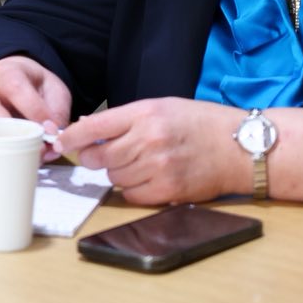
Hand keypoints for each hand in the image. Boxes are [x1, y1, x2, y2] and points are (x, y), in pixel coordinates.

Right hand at [0, 57, 75, 158]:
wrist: (8, 80)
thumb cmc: (32, 85)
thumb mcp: (53, 89)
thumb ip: (58, 111)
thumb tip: (53, 139)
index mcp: (7, 75)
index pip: (16, 90)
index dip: (36, 112)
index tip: (52, 130)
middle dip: (21, 138)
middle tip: (41, 148)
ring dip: (13, 150)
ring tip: (32, 151)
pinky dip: (7, 155)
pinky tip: (22, 154)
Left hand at [55, 97, 247, 204]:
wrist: (239, 146)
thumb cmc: (201, 123)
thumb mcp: (162, 107)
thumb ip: (127, 119)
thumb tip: (89, 131)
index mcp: (145, 113)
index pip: (95, 126)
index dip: (73, 137)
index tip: (62, 141)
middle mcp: (149, 139)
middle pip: (99, 156)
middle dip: (94, 158)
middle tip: (101, 155)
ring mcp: (158, 166)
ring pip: (114, 177)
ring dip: (118, 173)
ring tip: (137, 163)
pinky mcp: (168, 190)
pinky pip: (132, 195)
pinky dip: (133, 189)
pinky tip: (147, 179)